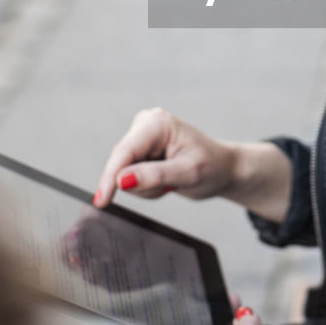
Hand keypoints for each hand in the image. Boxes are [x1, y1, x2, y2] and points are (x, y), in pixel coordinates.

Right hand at [93, 107, 235, 206]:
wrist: (223, 169)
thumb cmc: (213, 167)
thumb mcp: (188, 174)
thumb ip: (155, 176)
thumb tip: (122, 180)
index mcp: (157, 123)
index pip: (124, 152)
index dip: (110, 178)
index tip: (102, 201)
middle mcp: (145, 124)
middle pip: (121, 164)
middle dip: (142, 184)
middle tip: (169, 187)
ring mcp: (141, 137)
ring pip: (124, 174)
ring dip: (146, 187)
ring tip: (171, 182)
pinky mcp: (140, 150)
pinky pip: (129, 176)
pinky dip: (147, 186)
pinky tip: (166, 180)